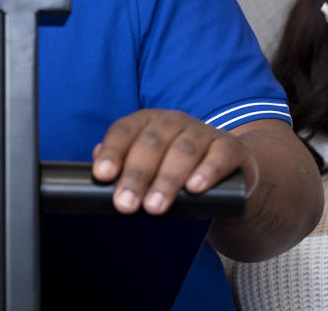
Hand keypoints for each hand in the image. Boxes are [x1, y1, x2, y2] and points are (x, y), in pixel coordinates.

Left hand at [91, 109, 257, 215]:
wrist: (227, 179)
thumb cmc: (175, 173)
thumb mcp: (147, 169)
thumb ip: (122, 167)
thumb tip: (97, 169)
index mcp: (147, 122)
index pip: (124, 131)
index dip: (112, 152)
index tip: (102, 176)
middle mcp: (174, 121)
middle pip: (152, 143)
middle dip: (137, 175)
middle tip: (125, 204)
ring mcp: (204, 132)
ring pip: (184, 150)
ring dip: (167, 179)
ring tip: (155, 206)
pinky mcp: (230, 147)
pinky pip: (219, 155)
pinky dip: (207, 171)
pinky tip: (195, 188)